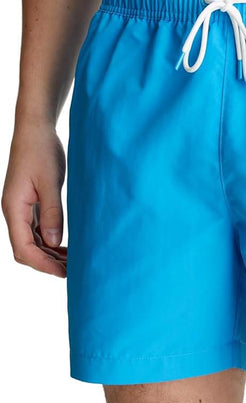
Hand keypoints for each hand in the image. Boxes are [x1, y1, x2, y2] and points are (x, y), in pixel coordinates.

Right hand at [2, 119, 66, 276]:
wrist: (36, 129)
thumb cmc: (42, 151)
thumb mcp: (50, 181)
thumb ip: (52, 213)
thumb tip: (54, 243)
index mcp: (14, 208)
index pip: (23, 249)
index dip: (42, 264)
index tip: (64, 273)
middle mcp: (14, 211)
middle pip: (26, 249)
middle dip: (47, 263)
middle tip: (73, 271)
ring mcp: (21, 208)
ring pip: (32, 240)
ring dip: (50, 253)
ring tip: (73, 261)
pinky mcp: (30, 202)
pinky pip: (37, 229)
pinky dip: (50, 240)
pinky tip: (66, 244)